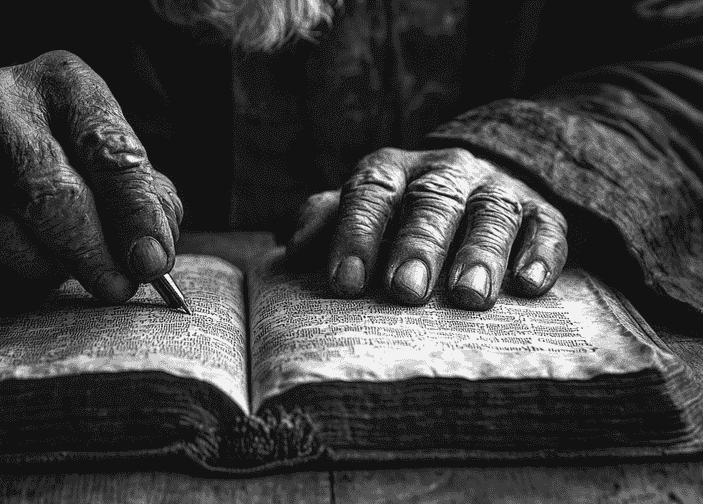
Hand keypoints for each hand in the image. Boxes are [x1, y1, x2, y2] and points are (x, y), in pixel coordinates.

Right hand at [0, 50, 181, 303]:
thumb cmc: (65, 161)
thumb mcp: (114, 165)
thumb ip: (145, 203)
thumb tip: (152, 256)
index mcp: (63, 83)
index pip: (104, 146)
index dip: (133, 211)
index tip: (151, 263)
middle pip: (42, 187)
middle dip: (86, 249)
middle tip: (113, 287)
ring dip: (32, 262)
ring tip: (56, 269)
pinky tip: (11, 266)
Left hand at [288, 148, 567, 309]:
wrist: (480, 178)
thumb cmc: (403, 211)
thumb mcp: (364, 207)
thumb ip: (330, 220)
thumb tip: (294, 249)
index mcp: (393, 171)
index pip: (371, 192)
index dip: (357, 234)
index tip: (346, 282)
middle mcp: (445, 171)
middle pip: (432, 202)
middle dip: (418, 246)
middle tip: (405, 289)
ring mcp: (496, 187)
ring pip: (491, 212)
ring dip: (480, 252)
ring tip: (469, 295)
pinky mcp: (543, 208)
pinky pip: (547, 226)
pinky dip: (540, 254)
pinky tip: (530, 286)